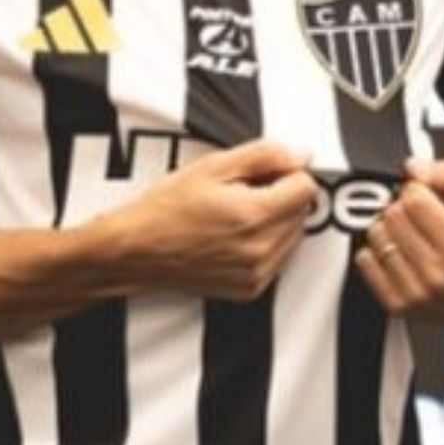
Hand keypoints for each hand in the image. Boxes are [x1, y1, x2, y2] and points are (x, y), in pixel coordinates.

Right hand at [94, 138, 318, 301]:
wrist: (136, 251)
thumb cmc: (166, 209)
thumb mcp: (212, 167)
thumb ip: (264, 155)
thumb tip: (301, 155)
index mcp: (254, 215)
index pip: (307, 188)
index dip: (287, 173)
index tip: (264, 173)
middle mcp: (261, 250)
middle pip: (302, 212)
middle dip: (280, 196)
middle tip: (242, 192)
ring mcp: (257, 274)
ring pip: (293, 236)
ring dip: (275, 221)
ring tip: (235, 215)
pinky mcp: (250, 289)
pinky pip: (279, 259)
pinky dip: (265, 244)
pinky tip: (234, 236)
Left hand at [355, 155, 443, 328]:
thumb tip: (414, 168)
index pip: (414, 199)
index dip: (416, 189)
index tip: (424, 194)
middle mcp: (440, 273)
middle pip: (393, 216)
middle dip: (403, 207)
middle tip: (418, 215)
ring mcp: (417, 292)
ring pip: (377, 236)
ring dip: (388, 228)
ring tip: (409, 234)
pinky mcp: (399, 305)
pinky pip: (364, 261)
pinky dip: (375, 251)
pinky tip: (397, 252)